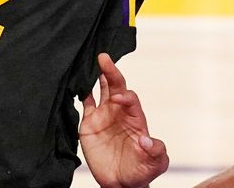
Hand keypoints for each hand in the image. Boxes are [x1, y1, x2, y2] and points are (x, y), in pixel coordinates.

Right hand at [78, 53, 168, 187]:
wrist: (121, 183)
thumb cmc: (142, 171)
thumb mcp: (156, 163)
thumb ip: (156, 151)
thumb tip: (147, 140)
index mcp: (136, 118)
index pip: (131, 100)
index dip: (126, 96)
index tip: (118, 99)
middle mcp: (120, 113)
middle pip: (116, 87)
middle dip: (111, 72)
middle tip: (104, 58)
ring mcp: (104, 116)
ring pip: (101, 90)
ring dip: (97, 76)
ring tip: (90, 61)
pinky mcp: (90, 124)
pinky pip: (85, 103)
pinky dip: (81, 92)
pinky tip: (77, 81)